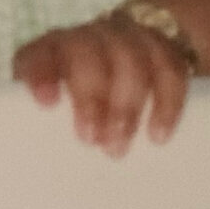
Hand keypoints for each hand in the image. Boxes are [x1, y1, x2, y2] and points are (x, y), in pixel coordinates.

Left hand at [11, 11, 192, 156]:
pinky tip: (158, 135)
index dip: (41, 74)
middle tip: (91, 139)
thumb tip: (45, 170)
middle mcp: (89, 38)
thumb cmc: (86, 100)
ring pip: (129, 59)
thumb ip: (52, 124)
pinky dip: (165, 104)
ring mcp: (128, 38)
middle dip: (90, 97)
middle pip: (86, 53)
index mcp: (53, 51)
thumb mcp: (62, 107)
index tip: (47, 103)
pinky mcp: (165, 48)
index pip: (40, 53)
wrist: (138, 58)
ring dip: (125, 106)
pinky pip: (170, 69)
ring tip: (119, 145)